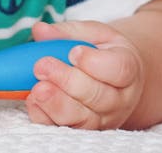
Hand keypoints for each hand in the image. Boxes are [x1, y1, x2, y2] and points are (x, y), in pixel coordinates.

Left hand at [25, 19, 145, 129]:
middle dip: (67, 81)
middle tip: (42, 65)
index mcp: (128, 69)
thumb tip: (40, 30)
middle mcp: (119, 99)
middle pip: (97, 96)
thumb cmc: (104, 54)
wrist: (115, 82)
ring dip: (56, 103)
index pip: (119, 70)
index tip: (74, 52)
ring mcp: (101, 119)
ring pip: (80, 117)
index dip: (95, 63)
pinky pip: (61, 128)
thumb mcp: (94, 35)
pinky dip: (44, 116)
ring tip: (37, 88)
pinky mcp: (81, 130)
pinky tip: (33, 100)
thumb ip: (68, 31)